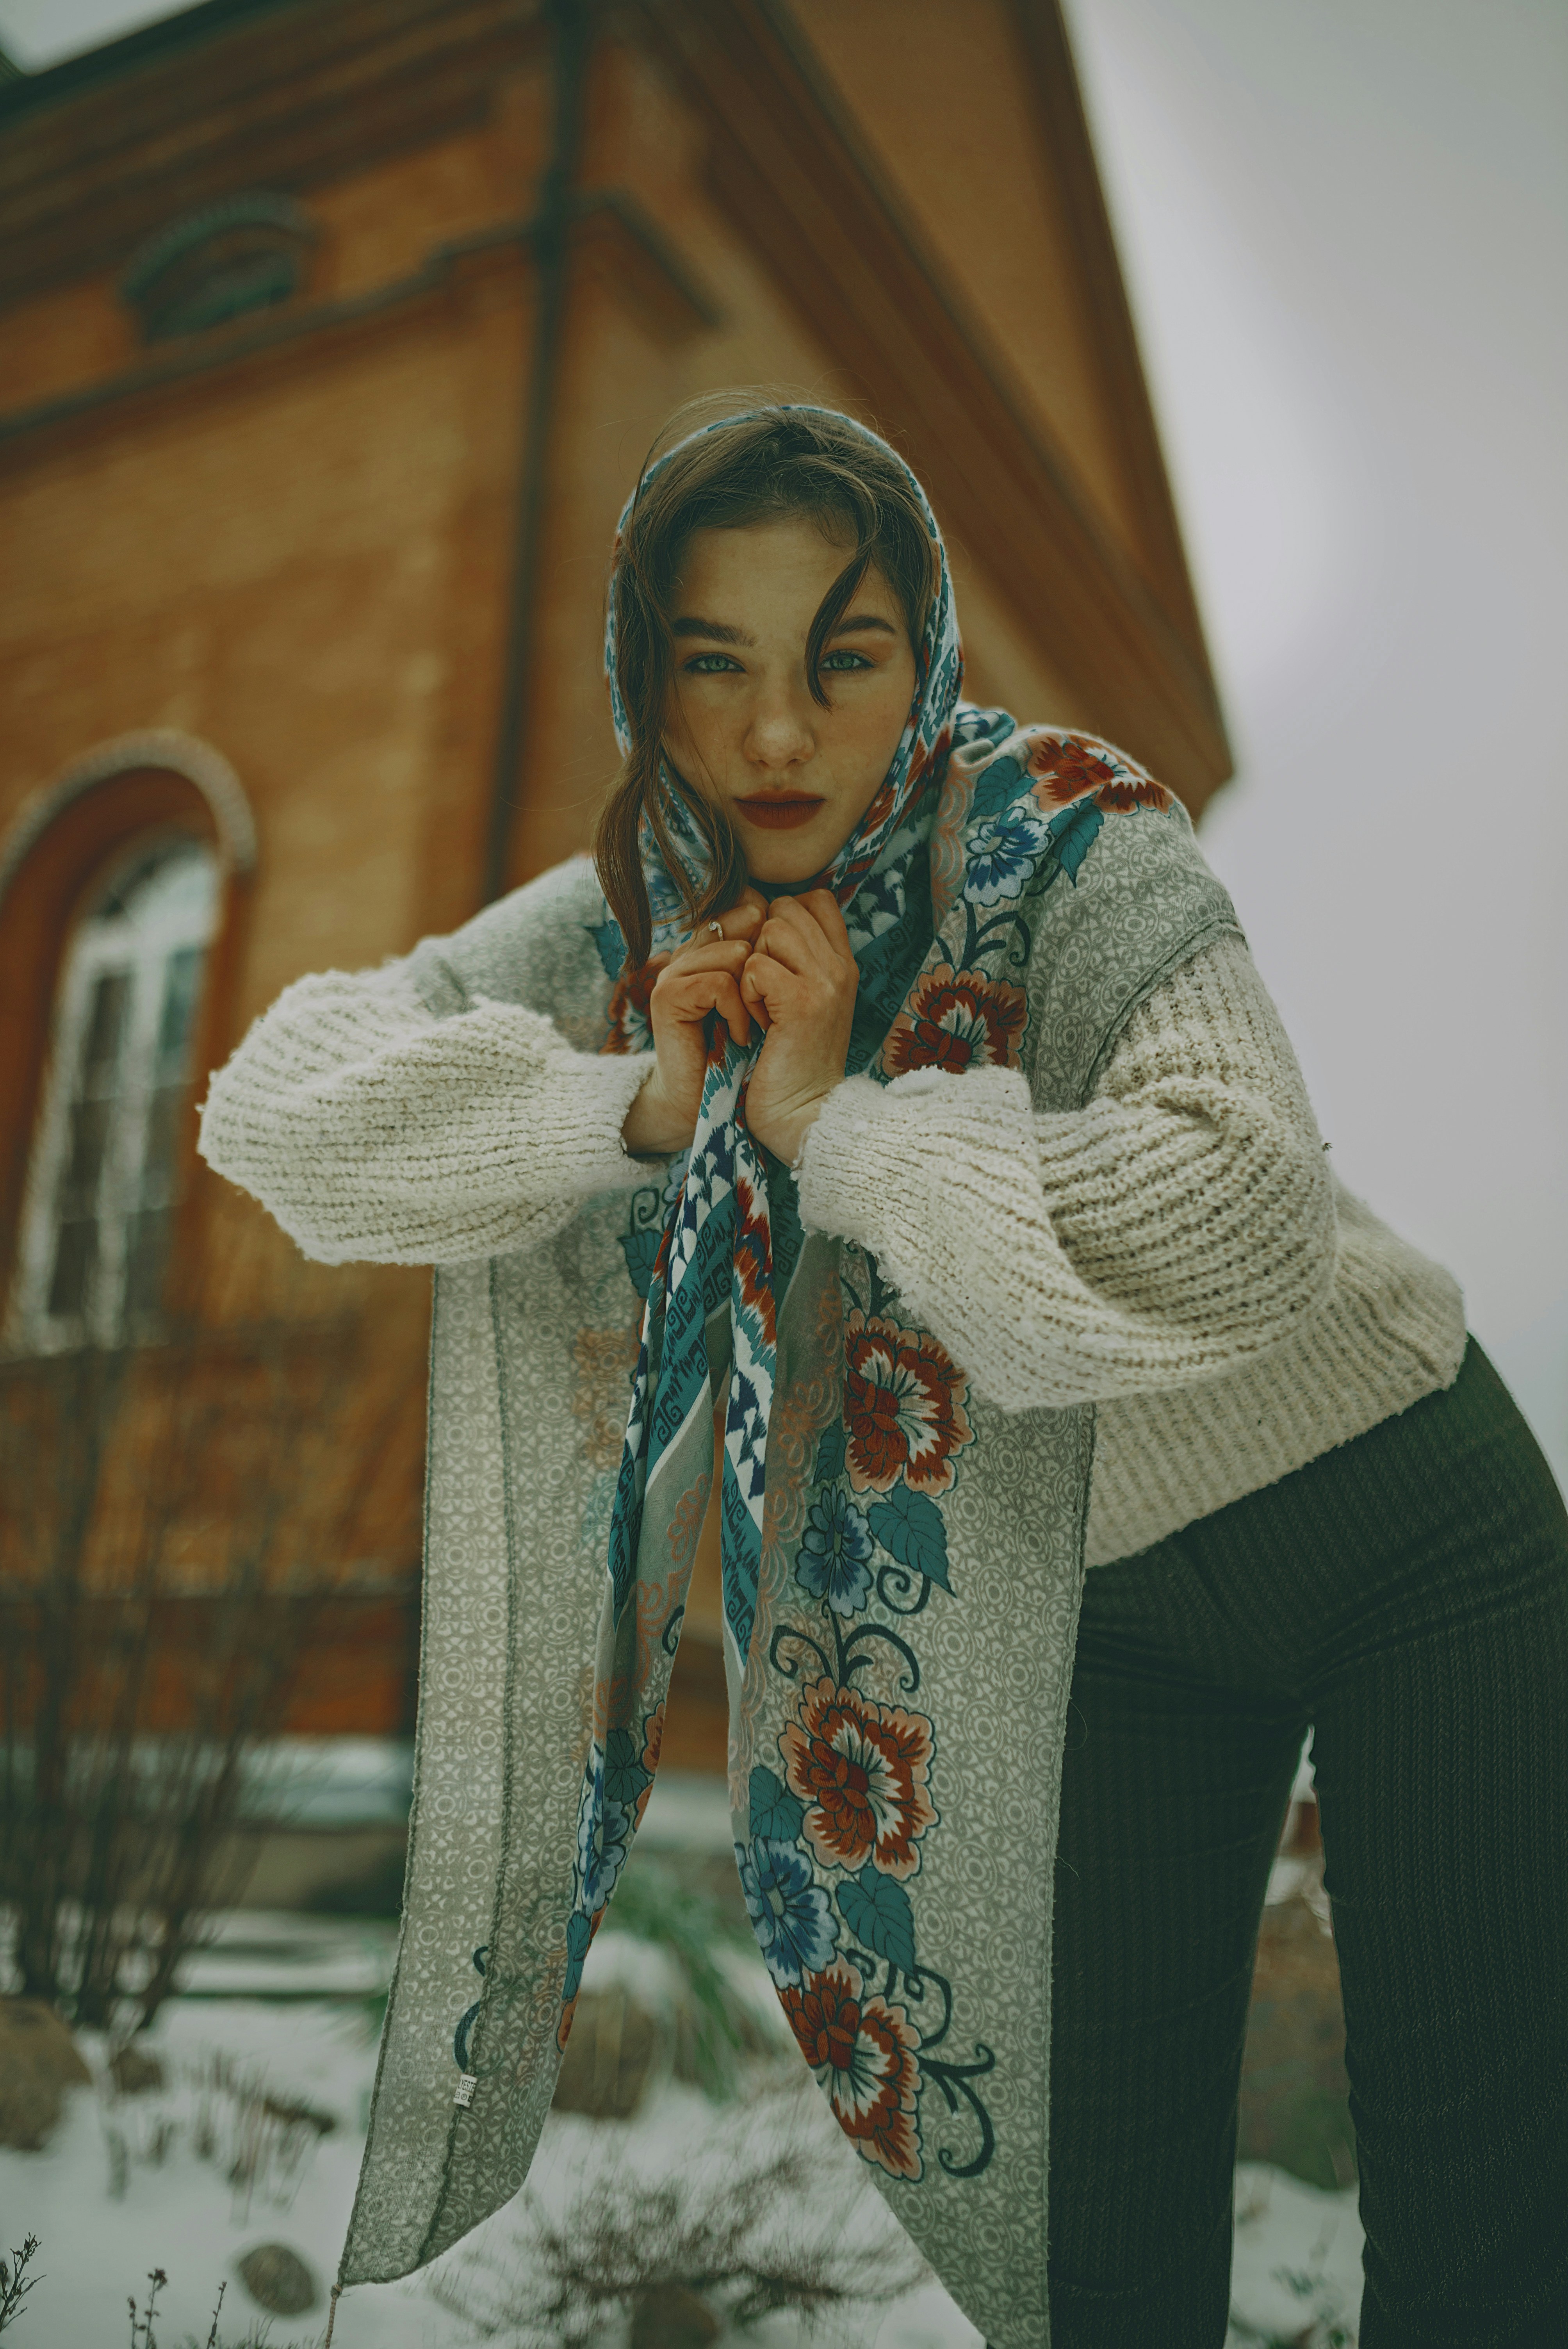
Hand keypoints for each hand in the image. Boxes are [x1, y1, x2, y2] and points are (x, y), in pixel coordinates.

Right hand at [621, 887, 767, 1154]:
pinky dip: (738, 1012)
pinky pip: (718, 983)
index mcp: (716, 943)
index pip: (750, 903)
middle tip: (771, 1005)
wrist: (722, 1103)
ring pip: (734, 952)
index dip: (778, 934)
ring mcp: (676, 970)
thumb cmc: (757, 1050)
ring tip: (756, 1025)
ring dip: (756, 994)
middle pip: (745, 919)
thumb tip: (810, 903)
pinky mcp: (668, 996)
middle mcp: (693, 949)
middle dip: (771, 964)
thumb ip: (783, 950)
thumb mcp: (779, 992)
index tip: (785, 978)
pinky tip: (740, 1035)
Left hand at [739, 889, 856, 1163]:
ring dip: (752, 966)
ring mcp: (825, 982)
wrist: (806, 1115)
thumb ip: (796, 960)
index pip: (815, 899)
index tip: (772, 963)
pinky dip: (746, 993)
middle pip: (787, 908)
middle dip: (761, 941)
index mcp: (844, 964)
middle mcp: (841, 967)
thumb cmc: (793, 1063)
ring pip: (770, 930)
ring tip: (761, 1007)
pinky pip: (756, 966)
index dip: (782, 918)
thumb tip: (762, 918)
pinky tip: (757, 1024)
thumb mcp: (804, 1002)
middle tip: (763, 990)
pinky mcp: (803, 1003)